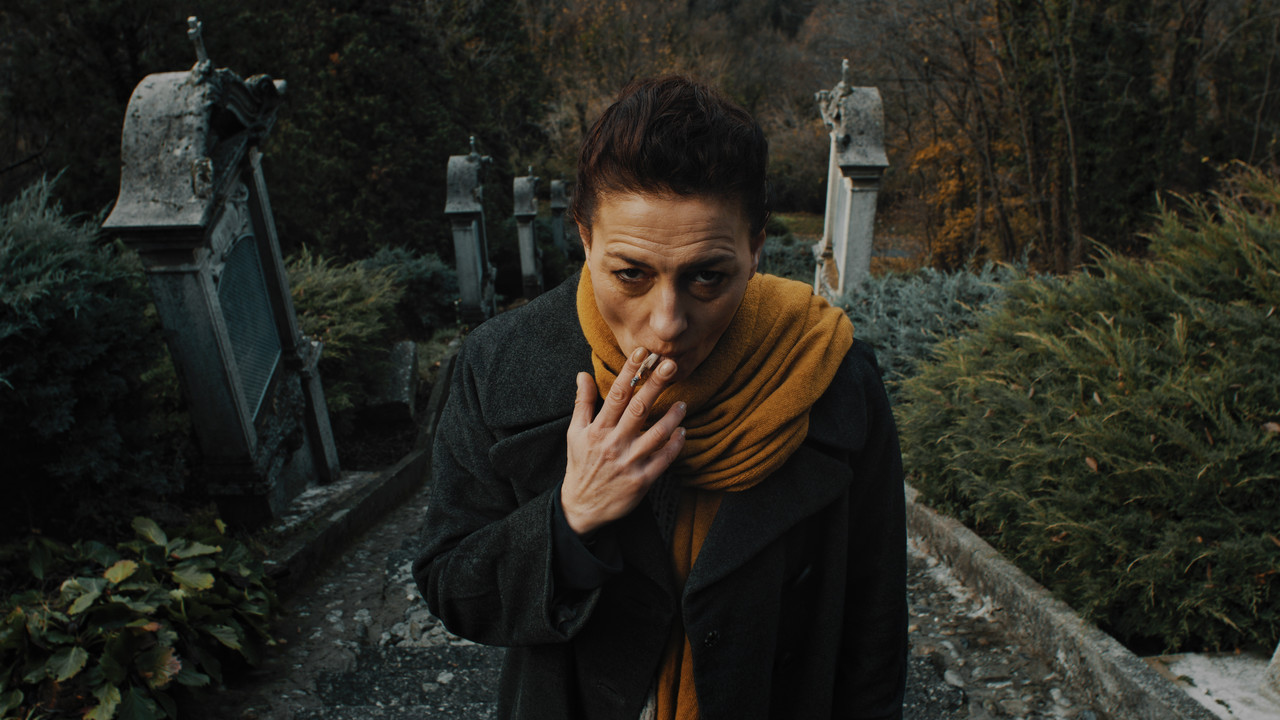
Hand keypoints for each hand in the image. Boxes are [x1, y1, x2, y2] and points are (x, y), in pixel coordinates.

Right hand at [561, 347, 685, 535]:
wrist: (582, 507)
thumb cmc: (581, 465)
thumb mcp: (575, 433)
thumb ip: (582, 403)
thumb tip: (582, 374)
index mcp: (598, 429)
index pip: (616, 394)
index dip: (630, 371)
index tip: (643, 352)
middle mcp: (614, 443)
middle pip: (638, 408)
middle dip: (655, 384)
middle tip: (671, 364)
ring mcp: (629, 462)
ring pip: (656, 434)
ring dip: (671, 417)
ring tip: (682, 403)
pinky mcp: (642, 480)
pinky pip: (663, 459)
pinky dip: (674, 445)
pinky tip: (682, 433)